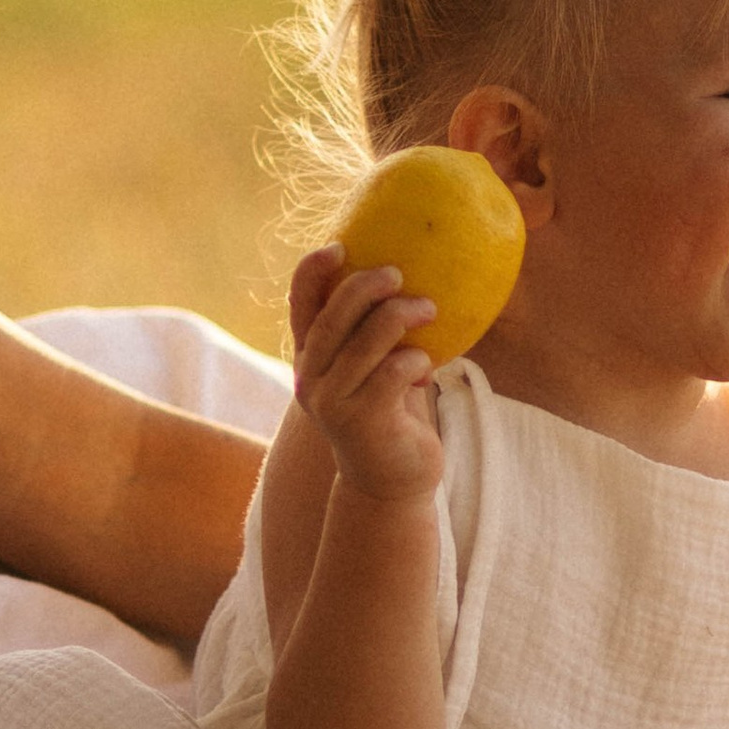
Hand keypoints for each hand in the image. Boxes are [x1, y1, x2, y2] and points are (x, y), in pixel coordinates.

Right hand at [288, 245, 444, 506]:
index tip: (339, 247)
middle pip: (331, 320)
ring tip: (429, 307)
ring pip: (363, 343)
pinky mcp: (363, 423)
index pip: (300, 307)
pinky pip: (391, 374)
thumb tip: (407, 279)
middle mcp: (312, 380)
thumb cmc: (390, 414)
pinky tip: (426, 367)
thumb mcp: (374, 369)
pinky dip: (413, 359)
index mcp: (311, 360)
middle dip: (363, 288)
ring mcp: (334, 403)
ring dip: (400, 317)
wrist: (391, 482)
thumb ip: (374, 334)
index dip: (311, 273)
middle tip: (396, 272)